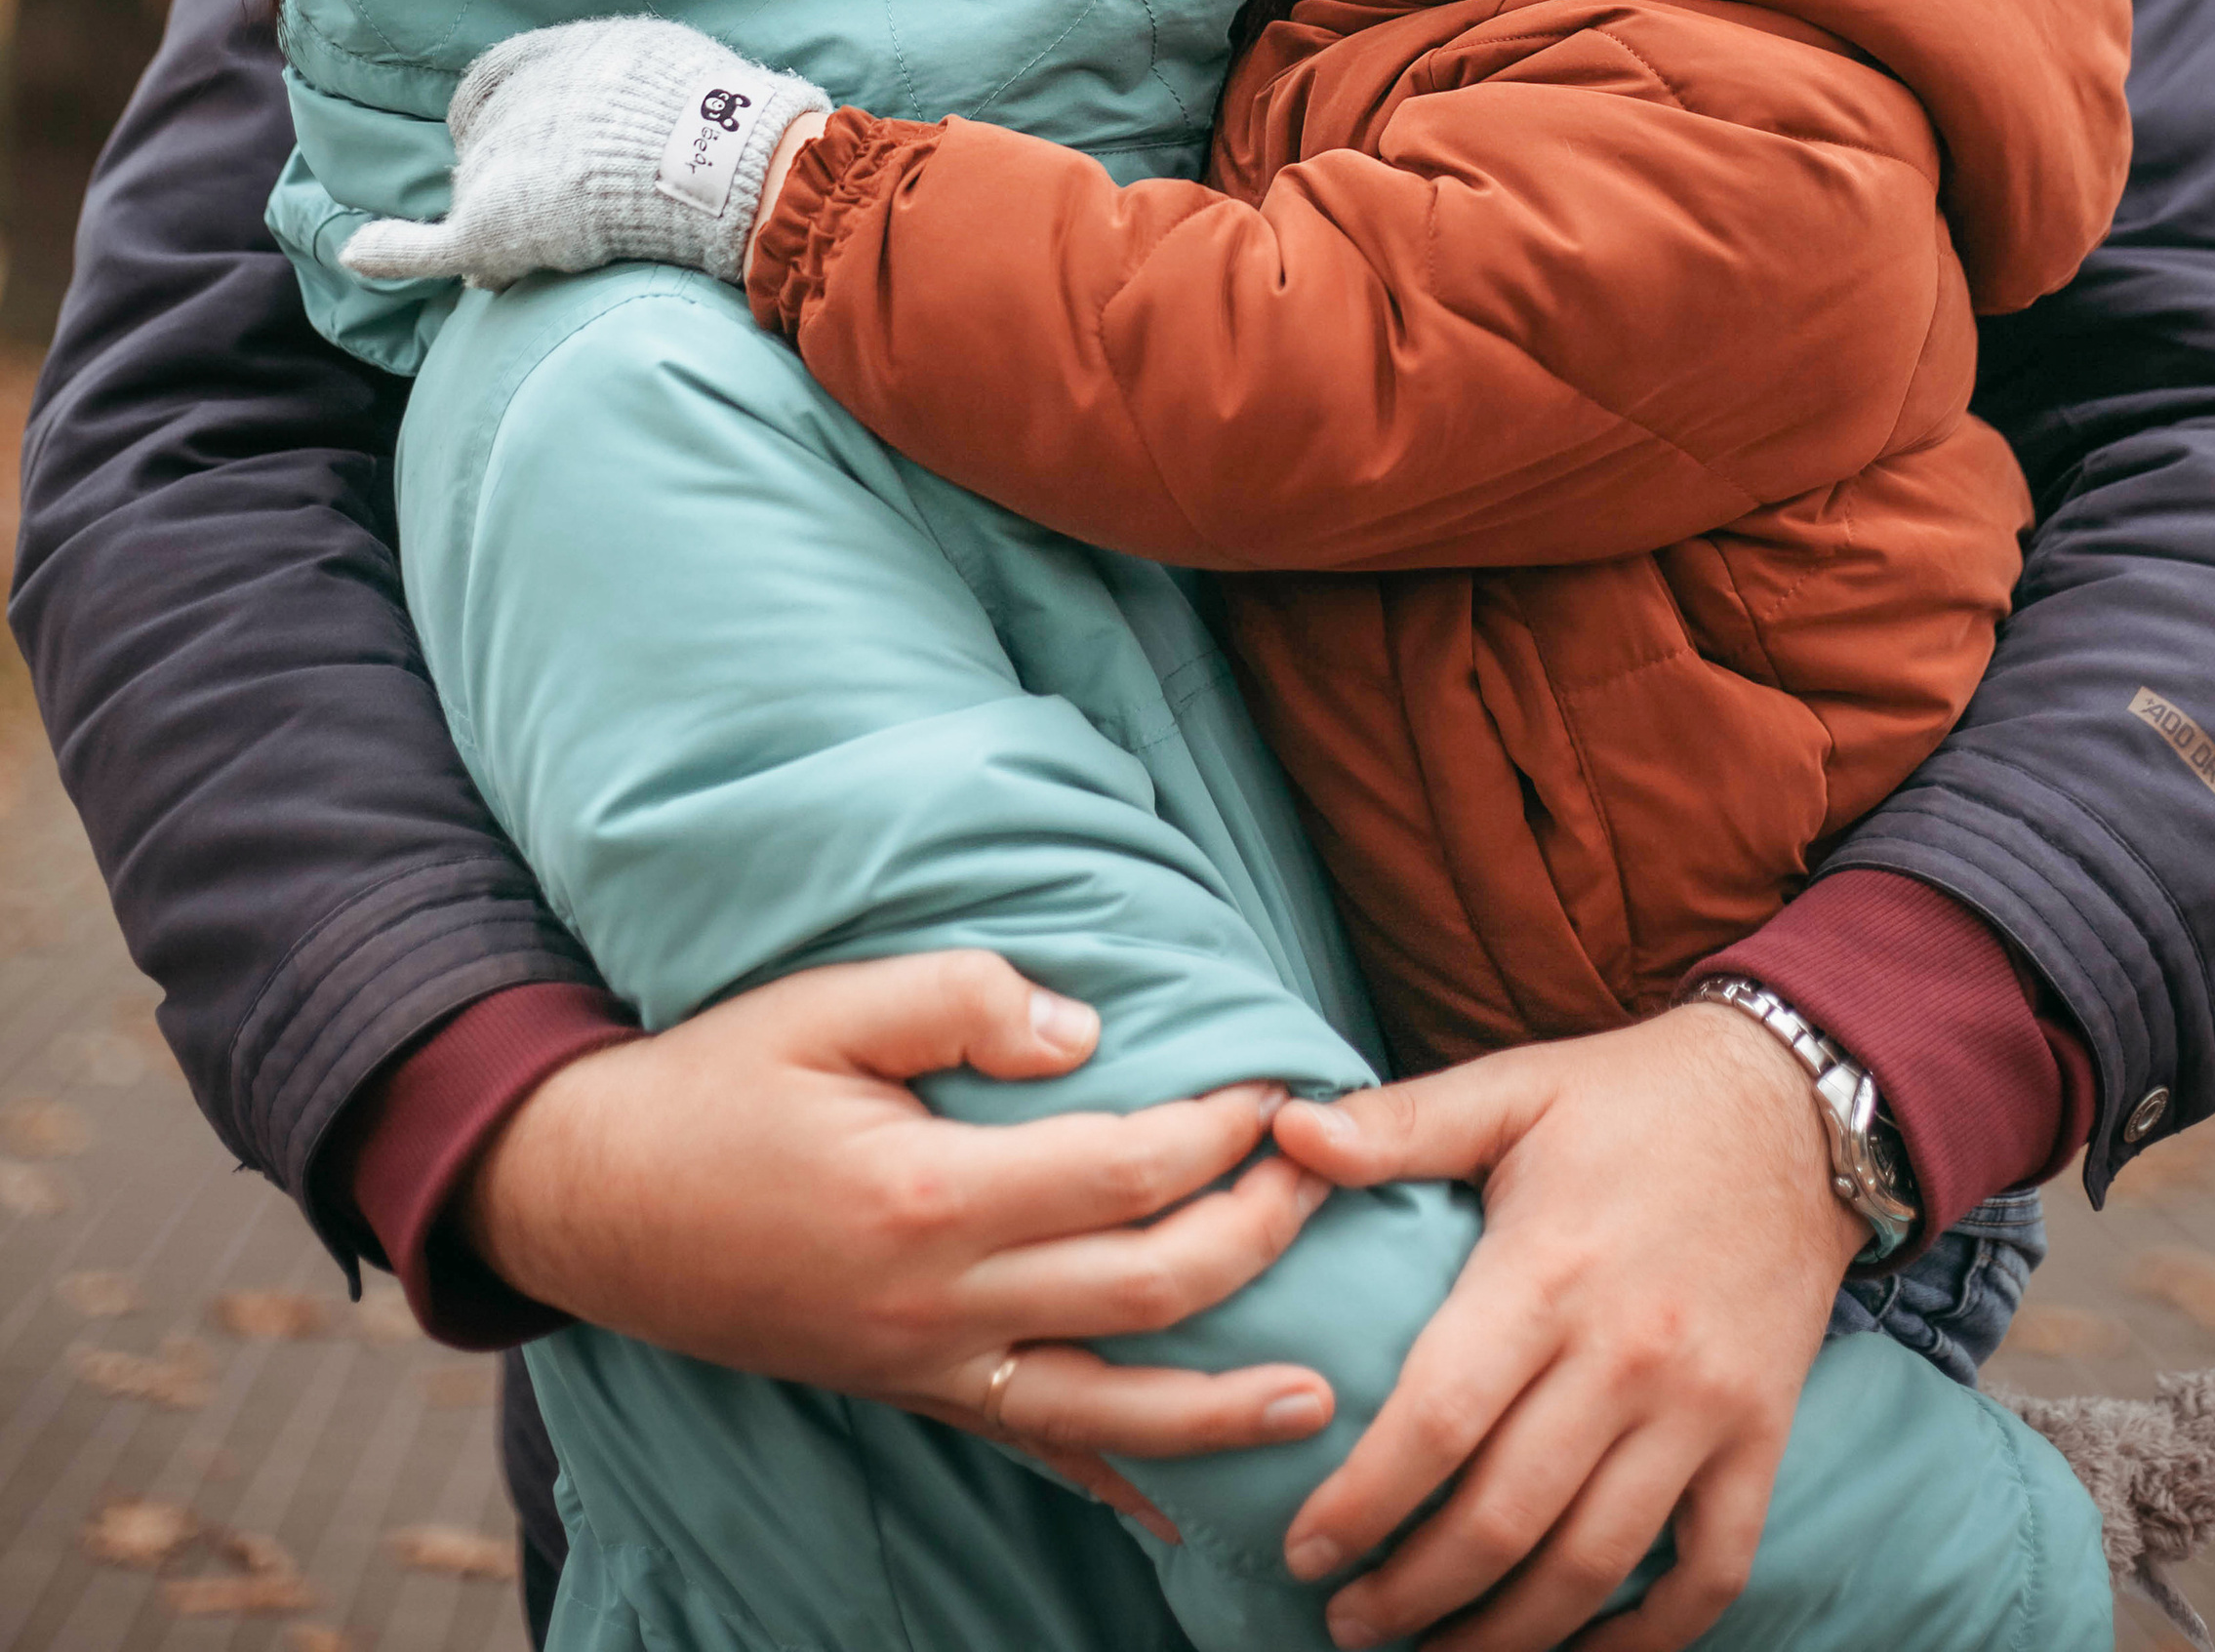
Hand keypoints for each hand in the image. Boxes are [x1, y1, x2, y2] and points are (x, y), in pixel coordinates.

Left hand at [342, 17, 827, 290]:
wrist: (716, 160)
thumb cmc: (713, 113)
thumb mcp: (668, 61)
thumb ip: (630, 78)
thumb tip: (625, 100)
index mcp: (555, 54)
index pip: (494, 80)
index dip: (501, 114)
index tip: (526, 141)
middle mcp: (513, 102)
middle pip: (485, 145)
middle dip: (510, 177)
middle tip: (558, 211)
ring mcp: (497, 162)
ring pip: (479, 199)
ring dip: (505, 224)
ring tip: (551, 251)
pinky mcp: (492, 224)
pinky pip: (429, 246)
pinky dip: (392, 251)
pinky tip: (362, 256)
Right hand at [461, 951, 1336, 1530]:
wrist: (596, 1200)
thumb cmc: (716, 1085)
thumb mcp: (823, 1004)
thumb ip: (961, 999)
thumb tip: (1089, 1030)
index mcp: (929, 1193)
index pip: (1126, 1168)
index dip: (1222, 1129)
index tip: (1283, 1083)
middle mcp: (940, 1303)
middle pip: (1147, 1288)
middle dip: (1257, 1236)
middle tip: (1329, 1182)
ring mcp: (927, 1367)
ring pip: (1109, 1404)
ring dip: (1223, 1403)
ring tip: (1319, 1397)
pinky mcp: (911, 1393)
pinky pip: (1035, 1446)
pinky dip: (1116, 1477)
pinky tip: (1181, 1504)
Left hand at [1269, 1003, 1859, 1651]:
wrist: (1798, 1105)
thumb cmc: (1633, 1099)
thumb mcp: (1513, 1089)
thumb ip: (1400, 1122)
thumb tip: (1283, 1130)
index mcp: (1549, 1270)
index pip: (1439, 1419)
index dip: (1362, 1501)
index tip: (1303, 1553)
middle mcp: (1628, 1355)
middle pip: (1505, 1518)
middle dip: (1414, 1593)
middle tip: (1348, 1625)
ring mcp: (1703, 1408)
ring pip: (1593, 1565)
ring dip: (1507, 1636)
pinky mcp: (1761, 1437)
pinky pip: (1711, 1572)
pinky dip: (1649, 1637)